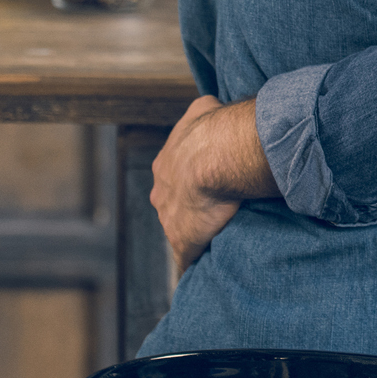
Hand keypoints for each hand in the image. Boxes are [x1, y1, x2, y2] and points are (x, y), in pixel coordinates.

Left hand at [151, 95, 279, 277]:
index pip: (174, 176)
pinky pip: (187, 258)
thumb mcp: (202, 109)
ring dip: (194, 231)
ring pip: (179, 229)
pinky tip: (200, 270)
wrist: (215, 154)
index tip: (205, 182)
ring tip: (215, 236)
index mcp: (165, 164)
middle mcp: (161, 192)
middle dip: (188, 207)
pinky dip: (193, 262)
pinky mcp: (183, 241)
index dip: (189, 179)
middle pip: (172, 204)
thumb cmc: (214, 129)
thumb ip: (202, 112)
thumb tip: (208, 107)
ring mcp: (170, 218)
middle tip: (212, 209)